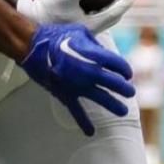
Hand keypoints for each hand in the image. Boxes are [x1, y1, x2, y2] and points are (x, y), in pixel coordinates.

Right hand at [17, 0, 134, 34]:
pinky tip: (86, 5)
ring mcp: (80, 35)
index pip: (118, 10)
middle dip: (121, 5)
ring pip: (101, 22)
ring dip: (108, 9)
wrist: (24, 30)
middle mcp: (89, 33)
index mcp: (93, 25)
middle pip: (112, 19)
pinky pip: (90, 22)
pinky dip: (95, 12)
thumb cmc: (46, 13)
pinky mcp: (70, 35)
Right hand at [17, 22, 135, 135]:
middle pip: (113, 83)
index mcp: (93, 55)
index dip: (125, 69)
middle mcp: (88, 72)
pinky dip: (84, 122)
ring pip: (101, 98)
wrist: (33, 48)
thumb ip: (96, 45)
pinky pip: (76, 111)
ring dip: (114, 105)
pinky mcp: (65, 95)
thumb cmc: (58, 37)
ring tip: (123, 111)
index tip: (128, 74)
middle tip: (131, 93)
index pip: (116, 64)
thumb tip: (105, 55)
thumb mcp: (81, 32)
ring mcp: (77, 86)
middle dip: (124, 89)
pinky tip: (91, 132)